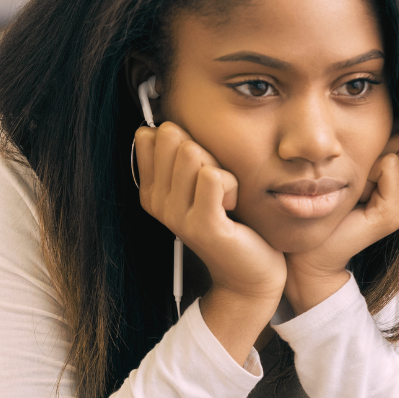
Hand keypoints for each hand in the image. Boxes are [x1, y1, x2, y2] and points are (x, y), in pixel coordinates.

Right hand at [134, 123, 285, 361]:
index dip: (181, 140)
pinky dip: (232, 184)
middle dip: (204, 151)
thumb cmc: (230, 220)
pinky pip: (213, 176)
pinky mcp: (202, 225)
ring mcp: (176, 215)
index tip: (196, 171)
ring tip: (224, 198)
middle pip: (174, 137)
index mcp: (150, 189)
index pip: (150, 134)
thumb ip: (180, 153)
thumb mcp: (199, 182)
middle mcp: (157, 202)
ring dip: (221, 169)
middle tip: (214, 186)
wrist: (248, 272)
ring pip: (194, 152)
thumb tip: (163, 125)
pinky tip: (232, 208)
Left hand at [285, 130, 398, 313]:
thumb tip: (384, 106)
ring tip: (349, 186)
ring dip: (366, 157)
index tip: (352, 159)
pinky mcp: (392, 214)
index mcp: (395, 177)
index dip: (379, 132)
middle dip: (373, 143)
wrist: (304, 251)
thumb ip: (365, 141)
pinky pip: (388, 164)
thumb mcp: (342, 167)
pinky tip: (351, 195)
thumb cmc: (315, 206)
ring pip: (398, 145)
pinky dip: (366, 171)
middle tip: (348, 175)